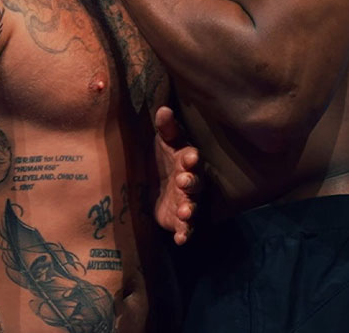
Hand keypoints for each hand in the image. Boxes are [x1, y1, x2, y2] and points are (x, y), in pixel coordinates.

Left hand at [154, 105, 199, 245]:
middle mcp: (190, 181)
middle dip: (191, 182)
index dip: (190, 158)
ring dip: (190, 209)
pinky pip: (186, 229)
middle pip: (195, 182)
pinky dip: (185, 234)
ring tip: (185, 212)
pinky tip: (181, 240)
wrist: (153, 183)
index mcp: (185, 160)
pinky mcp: (179, 220)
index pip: (190, 157)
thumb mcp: (163, 141)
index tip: (190, 156)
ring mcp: (186, 201)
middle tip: (184, 181)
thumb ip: (165, 128)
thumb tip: (163, 109)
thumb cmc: (162, 157)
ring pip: (192, 206)